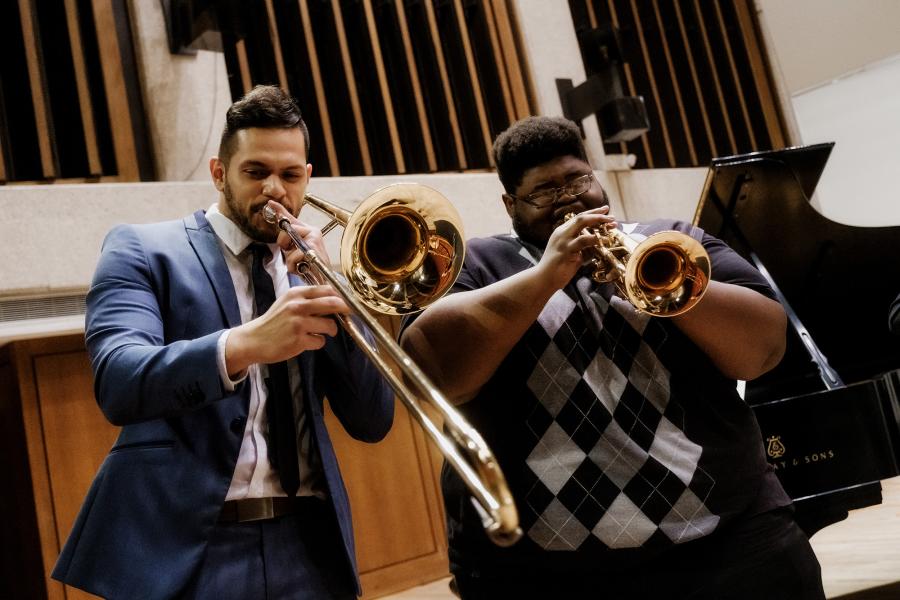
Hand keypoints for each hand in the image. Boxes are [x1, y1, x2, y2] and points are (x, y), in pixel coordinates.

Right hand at [225, 285, 350, 374]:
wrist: (254, 340)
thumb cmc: (273, 322)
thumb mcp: (287, 303)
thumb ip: (307, 299)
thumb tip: (334, 299)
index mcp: (295, 294)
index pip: (326, 289)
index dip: (341, 295)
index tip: (348, 300)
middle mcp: (297, 306)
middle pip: (333, 303)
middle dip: (345, 309)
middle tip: (349, 313)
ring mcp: (298, 323)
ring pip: (330, 325)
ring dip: (330, 330)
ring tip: (321, 332)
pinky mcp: (299, 340)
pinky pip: (320, 341)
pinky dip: (317, 342)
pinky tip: (307, 341)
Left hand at [265, 200, 332, 272]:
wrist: (324, 278)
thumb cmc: (310, 266)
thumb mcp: (295, 253)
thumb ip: (289, 243)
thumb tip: (281, 232)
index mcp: (308, 230)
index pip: (291, 219)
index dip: (279, 210)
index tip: (270, 203)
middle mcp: (312, 231)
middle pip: (288, 228)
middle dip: (283, 243)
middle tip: (290, 254)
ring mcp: (314, 238)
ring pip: (291, 239)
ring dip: (290, 257)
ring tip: (298, 264)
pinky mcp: (314, 247)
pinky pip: (296, 253)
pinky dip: (294, 263)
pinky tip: (302, 267)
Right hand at [537, 206, 615, 289]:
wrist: (543, 279)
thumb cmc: (557, 269)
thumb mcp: (573, 255)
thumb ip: (584, 248)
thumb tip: (599, 245)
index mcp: (562, 232)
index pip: (578, 217)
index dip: (593, 213)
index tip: (605, 210)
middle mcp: (561, 233)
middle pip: (581, 217)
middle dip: (598, 214)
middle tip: (612, 216)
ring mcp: (563, 240)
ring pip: (581, 222)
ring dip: (598, 221)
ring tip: (611, 224)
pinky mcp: (566, 250)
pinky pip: (583, 240)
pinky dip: (595, 238)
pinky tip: (604, 239)